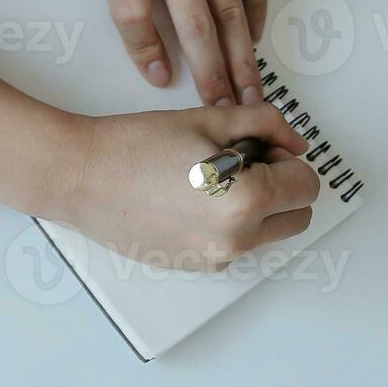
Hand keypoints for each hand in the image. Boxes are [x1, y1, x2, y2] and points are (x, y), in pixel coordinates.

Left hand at [0, 0, 288, 105]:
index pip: (131, 11)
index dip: (145, 50)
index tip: (158, 77)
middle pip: (189, 21)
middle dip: (206, 70)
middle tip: (217, 108)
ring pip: (226, 7)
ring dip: (238, 53)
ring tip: (247, 89)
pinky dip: (256, 11)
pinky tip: (255, 37)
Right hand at [0, 71, 316, 268]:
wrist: (80, 177)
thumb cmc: (135, 145)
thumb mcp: (208, 119)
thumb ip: (265, 125)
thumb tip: (295, 142)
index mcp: (245, 201)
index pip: (307, 185)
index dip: (289, 159)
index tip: (262, 147)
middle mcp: (234, 239)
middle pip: (298, 218)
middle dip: (283, 188)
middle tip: (246, 162)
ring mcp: (215, 258)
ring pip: (269, 235)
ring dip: (260, 208)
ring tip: (214, 180)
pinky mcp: (195, 266)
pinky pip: (235, 246)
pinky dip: (230, 224)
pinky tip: (193, 198)